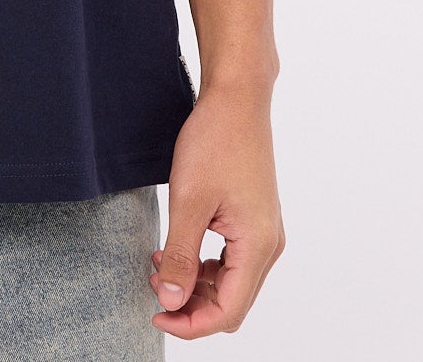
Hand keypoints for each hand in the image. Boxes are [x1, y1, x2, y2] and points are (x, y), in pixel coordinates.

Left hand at [149, 79, 285, 338]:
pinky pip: (231, 259)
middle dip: (191, 304)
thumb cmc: (215, 141)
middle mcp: (268, 244)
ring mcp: (264, 231)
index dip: (191, 323)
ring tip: (159, 264)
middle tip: (154, 286)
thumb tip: (172, 303)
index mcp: (258, 246)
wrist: (236, 98)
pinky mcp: (254, 218)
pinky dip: (204, 263)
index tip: (155, 314)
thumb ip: (181, 256)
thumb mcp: (188, 200)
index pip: (228, 311)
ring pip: (231, 282)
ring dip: (195, 283)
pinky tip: (176, 248)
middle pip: (232, 302)